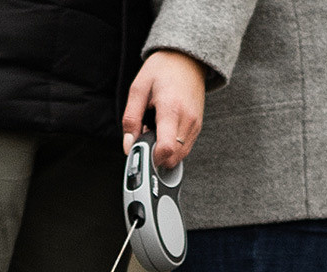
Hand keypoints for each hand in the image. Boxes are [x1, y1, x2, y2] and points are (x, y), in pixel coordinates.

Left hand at [122, 50, 205, 168]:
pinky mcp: (198, 126)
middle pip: (173, 157)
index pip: (166, 148)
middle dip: (157, 155)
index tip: (142, 151)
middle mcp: (187, 119)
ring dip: (165, 152)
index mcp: (171, 109)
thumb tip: (128, 145)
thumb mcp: (138, 89)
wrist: (186, 58)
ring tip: (155, 131)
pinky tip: (165, 131)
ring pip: (180, 155)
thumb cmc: (162, 69)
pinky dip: (173, 146)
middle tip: (146, 138)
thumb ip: (131, 119)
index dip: (152, 157)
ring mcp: (195, 124)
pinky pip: (185, 147)